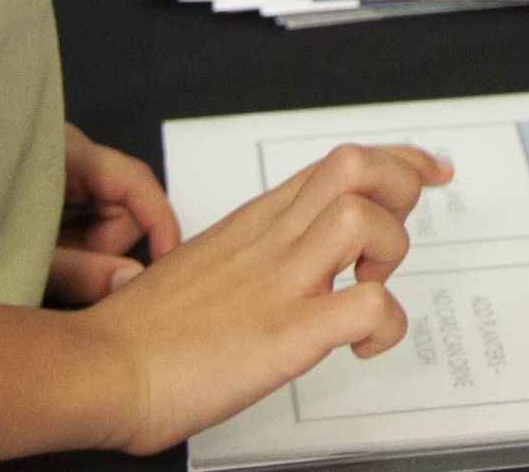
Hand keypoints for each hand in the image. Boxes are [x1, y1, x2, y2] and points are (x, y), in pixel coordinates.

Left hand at [53, 125, 180, 305]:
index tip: (167, 263)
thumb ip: (78, 271)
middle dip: (101, 247)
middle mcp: (67, 153)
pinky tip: (46, 254)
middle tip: (60, 272)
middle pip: (121, 205)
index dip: (158, 223)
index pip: (135, 181)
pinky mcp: (52, 183)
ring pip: (104, 214)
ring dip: (84, 248)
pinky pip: (85, 214)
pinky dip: (73, 242)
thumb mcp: (23, 256)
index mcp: (64, 154)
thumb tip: (135, 278)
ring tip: (44, 264)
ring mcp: (60, 166)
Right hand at [74, 141, 450, 454]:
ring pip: (364, 217)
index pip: (336, 163)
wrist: (100, 369)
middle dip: (400, 188)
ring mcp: (279, 282)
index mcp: (254, 223)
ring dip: (389, 252)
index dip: (395, 158)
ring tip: (368, 286)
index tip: (429, 167)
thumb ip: (249, 254)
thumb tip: (285, 262)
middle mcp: (271, 240)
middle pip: (357, 165)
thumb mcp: (203, 266)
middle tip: (395, 235)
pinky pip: (367, 307)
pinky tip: (362, 345)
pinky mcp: (284, 333)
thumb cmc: (139, 332)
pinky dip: (385, 325)